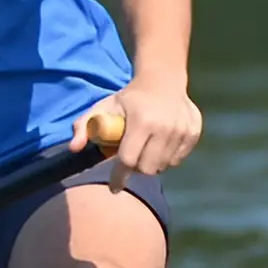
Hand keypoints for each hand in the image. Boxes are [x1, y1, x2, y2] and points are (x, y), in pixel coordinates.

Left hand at [70, 74, 201, 192]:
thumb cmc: (128, 98)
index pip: (128, 159)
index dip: (119, 177)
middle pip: (147, 168)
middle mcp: (165, 126)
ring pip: (163, 166)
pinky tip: (159, 145)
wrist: (162, 80)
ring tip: (145, 150)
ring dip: (151, 164)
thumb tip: (73, 148)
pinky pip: (177, 160)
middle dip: (136, 169)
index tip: (114, 187)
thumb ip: (84, 126)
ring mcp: (182, 130)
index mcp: (141, 120)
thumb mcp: (103, 107)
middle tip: (131, 159)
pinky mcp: (193, 133)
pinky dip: (166, 159)